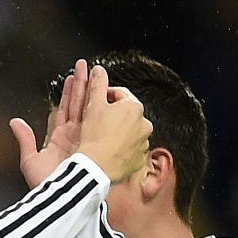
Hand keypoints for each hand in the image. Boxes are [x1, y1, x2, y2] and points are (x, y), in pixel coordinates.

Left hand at [11, 58, 89, 186]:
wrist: (61, 199)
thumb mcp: (30, 161)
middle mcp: (72, 136)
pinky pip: (95, 118)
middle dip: (81, 85)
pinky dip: (96, 102)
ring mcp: (84, 137)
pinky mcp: (92, 142)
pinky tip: (101, 88)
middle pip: (77, 104)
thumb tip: (14, 121)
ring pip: (86, 107)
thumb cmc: (44, 185)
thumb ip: (24, 140)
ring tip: (91, 70)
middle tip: (83, 65)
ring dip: (89, 88)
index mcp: (57, 139)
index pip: (62, 110)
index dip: (66, 94)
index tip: (70, 78)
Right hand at [76, 64, 152, 183]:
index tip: (96, 102)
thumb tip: (98, 70)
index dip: (105, 96)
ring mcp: (143, 143)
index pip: (120, 95)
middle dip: (112, 116)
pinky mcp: (139, 160)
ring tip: (101, 139)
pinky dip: (121, 150)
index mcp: (134, 107)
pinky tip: (108, 151)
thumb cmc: (94, 137)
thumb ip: (97, 85)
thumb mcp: (93, 105)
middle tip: (96, 122)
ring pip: (129, 133)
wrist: (95, 167)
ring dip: (117, 133)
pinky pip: (130, 151)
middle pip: (126, 115)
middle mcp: (144, 124)